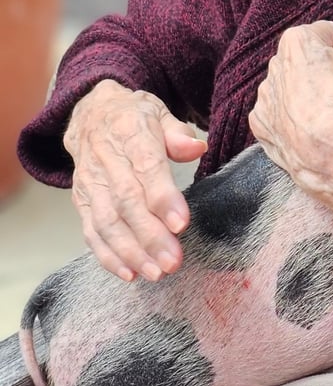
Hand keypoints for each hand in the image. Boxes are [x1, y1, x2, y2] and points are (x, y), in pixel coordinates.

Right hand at [63, 80, 206, 280]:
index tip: (181, 223)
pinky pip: (91, 232)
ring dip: (131, 252)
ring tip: (156, 273)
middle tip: (173, 261)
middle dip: (150, 236)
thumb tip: (197, 148)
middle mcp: (106, 160)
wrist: (90, 114)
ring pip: (107, 222)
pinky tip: (129, 273)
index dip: (163, 197)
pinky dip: (108, 256)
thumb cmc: (134, 117)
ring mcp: (90, 183)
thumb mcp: (159, 112)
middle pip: (126, 202)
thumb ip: (178, 133)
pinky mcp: (82, 201)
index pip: (146, 167)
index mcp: (130, 133)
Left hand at [249, 22, 332, 231]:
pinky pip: (277, 114)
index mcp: (296, 41)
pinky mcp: (261, 123)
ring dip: (304, 92)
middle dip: (321, 68)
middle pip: (304, 59)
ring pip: (289, 86)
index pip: (326, 33)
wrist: (330, 154)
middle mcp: (274, 65)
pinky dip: (290, 117)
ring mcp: (265, 96)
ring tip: (326, 110)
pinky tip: (308, 126)